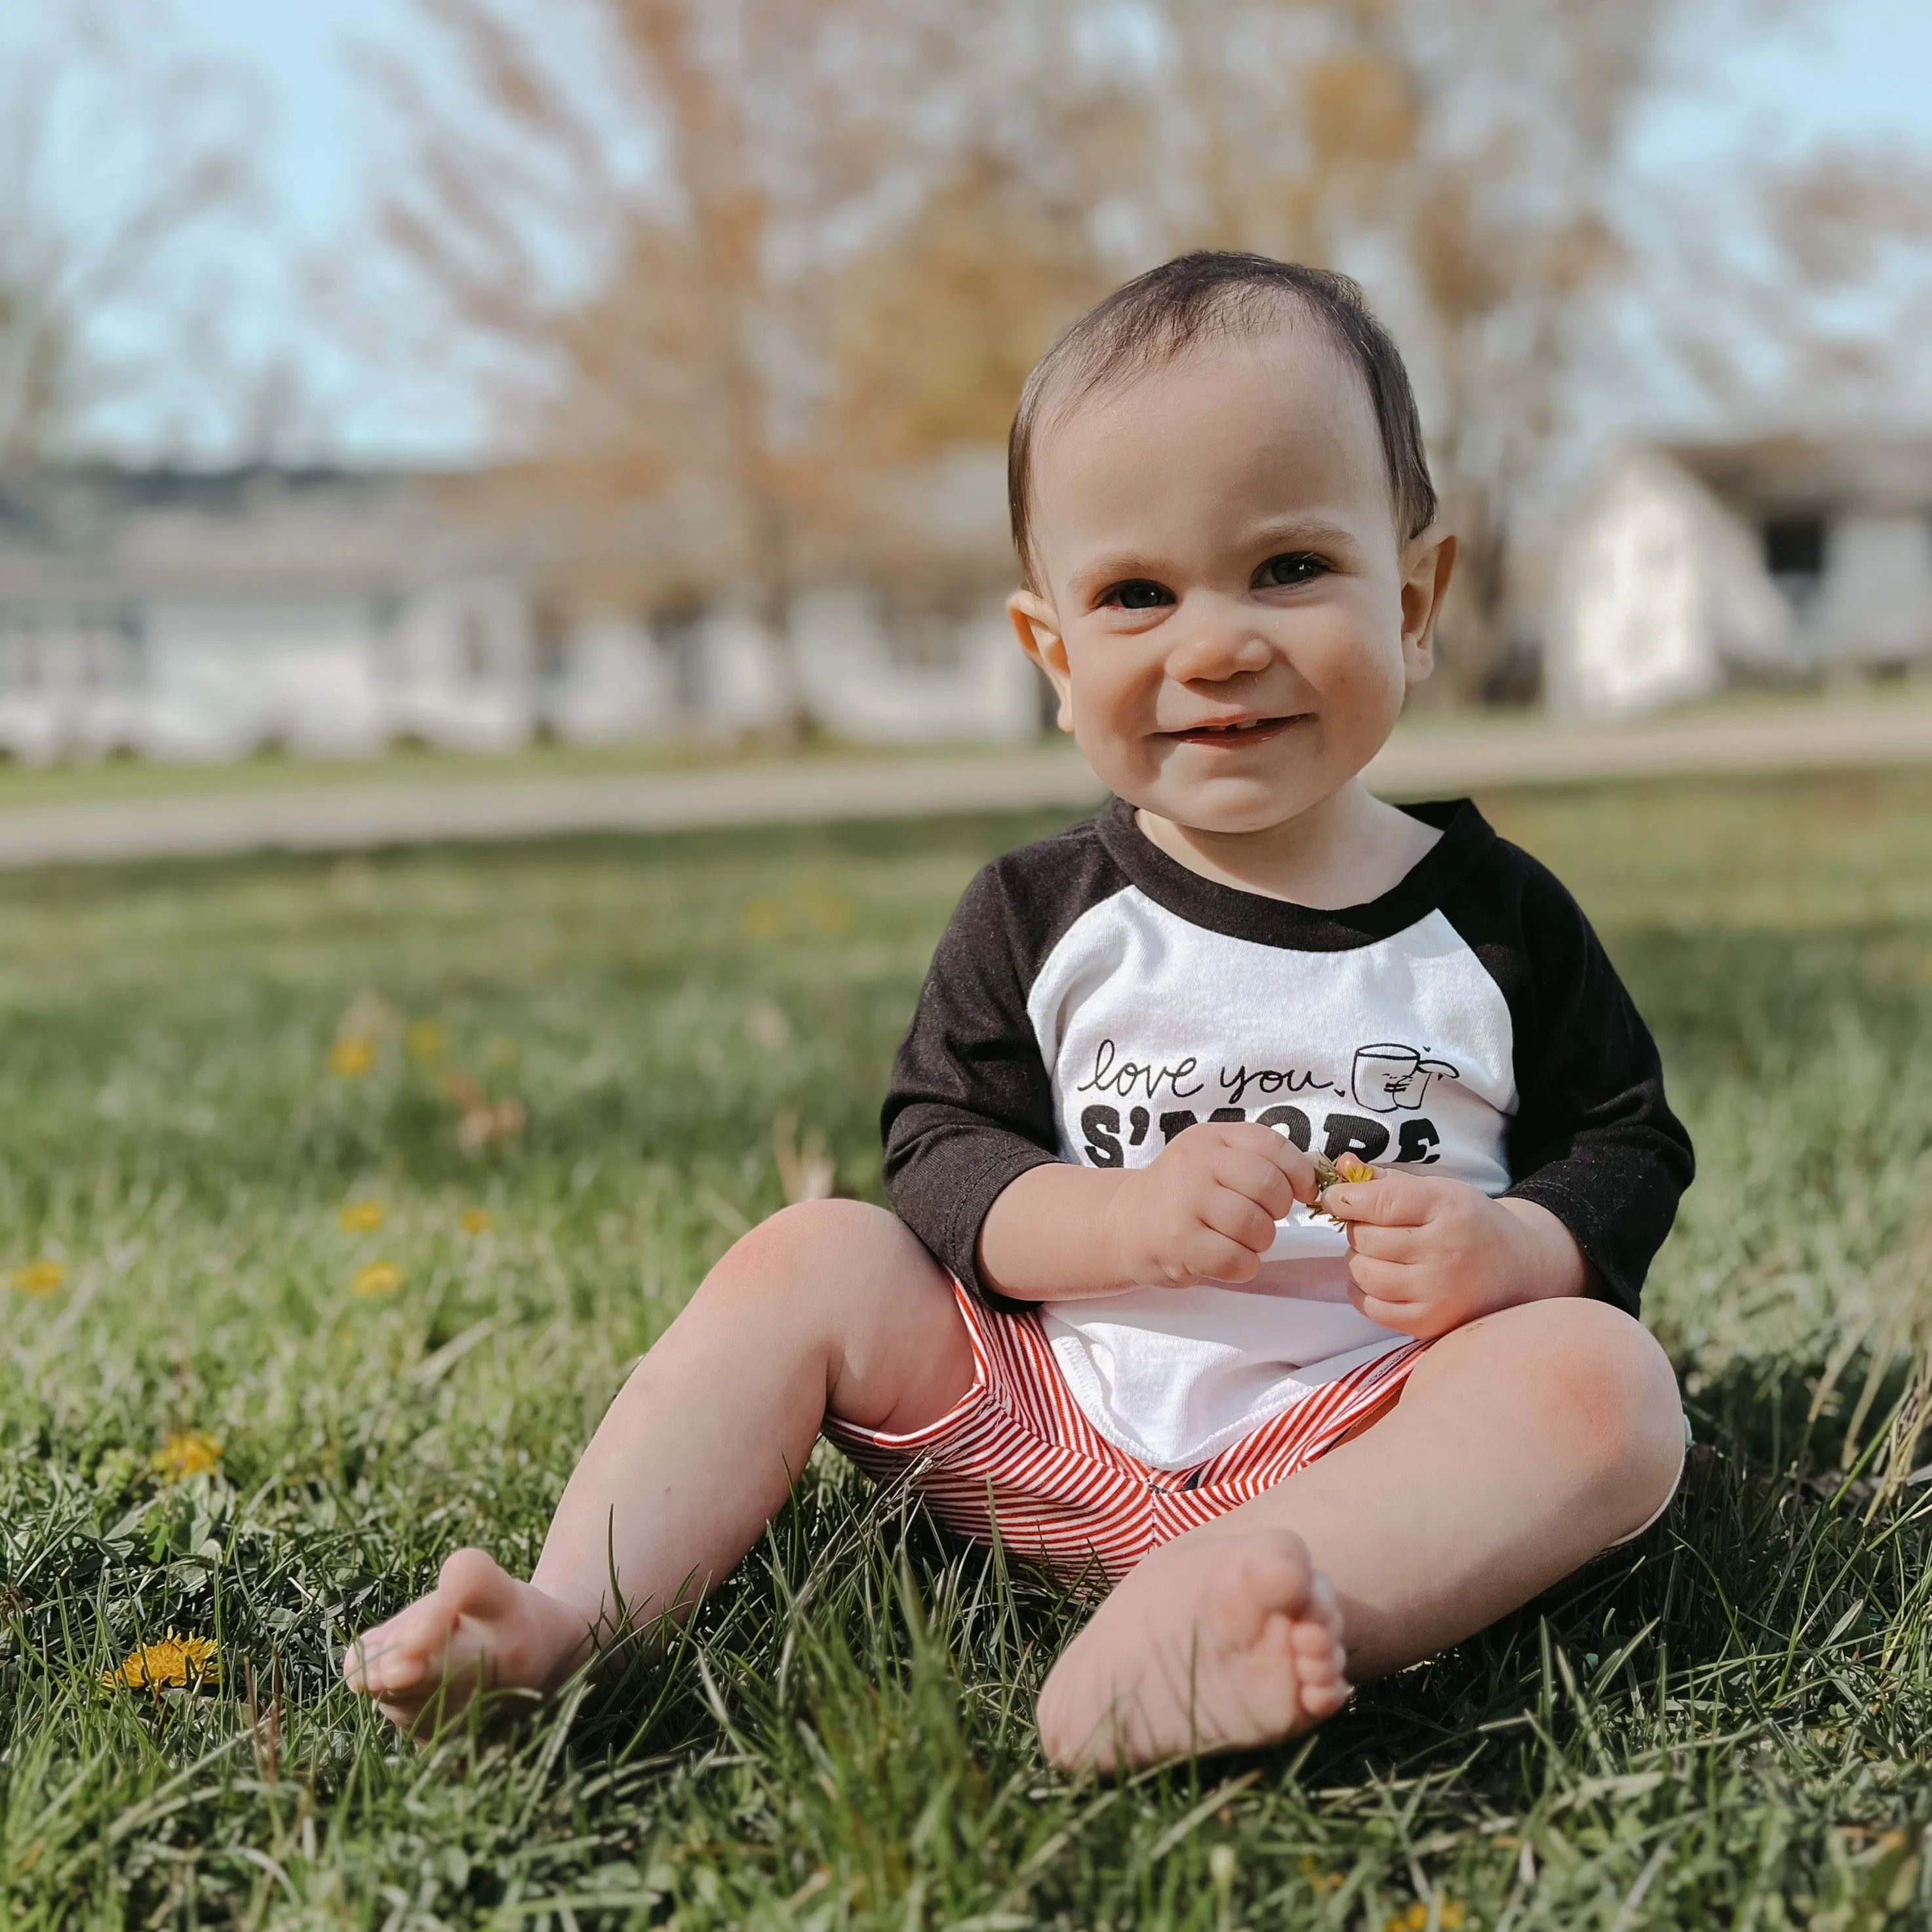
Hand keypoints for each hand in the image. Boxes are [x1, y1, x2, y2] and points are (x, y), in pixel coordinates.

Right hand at [1103, 1122, 1317, 1288]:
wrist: (1122, 1224)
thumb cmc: (1180, 1195)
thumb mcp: (1211, 1160)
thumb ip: (1255, 1160)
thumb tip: (1318, 1174)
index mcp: (1210, 1138)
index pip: (1273, 1145)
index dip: (1299, 1173)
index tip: (1300, 1193)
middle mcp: (1196, 1163)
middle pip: (1270, 1187)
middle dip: (1277, 1211)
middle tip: (1260, 1220)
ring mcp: (1185, 1202)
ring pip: (1256, 1226)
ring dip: (1259, 1242)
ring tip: (1238, 1241)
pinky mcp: (1180, 1243)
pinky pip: (1238, 1260)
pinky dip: (1243, 1267)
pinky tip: (1226, 1260)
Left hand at [1320, 1173, 1587, 1338]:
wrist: (1519, 1270)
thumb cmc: (1470, 1224)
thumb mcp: (1440, 1190)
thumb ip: (1387, 1181)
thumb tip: (1341, 1165)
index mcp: (1448, 1208)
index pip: (1381, 1201)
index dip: (1346, 1197)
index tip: (1337, 1197)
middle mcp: (1444, 1251)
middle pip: (1365, 1238)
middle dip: (1359, 1229)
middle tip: (1376, 1229)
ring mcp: (1437, 1293)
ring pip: (1363, 1272)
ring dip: (1359, 1260)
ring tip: (1380, 1254)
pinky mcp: (1429, 1323)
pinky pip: (1371, 1307)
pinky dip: (1364, 1291)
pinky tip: (1381, 1279)